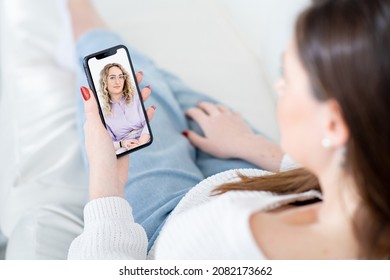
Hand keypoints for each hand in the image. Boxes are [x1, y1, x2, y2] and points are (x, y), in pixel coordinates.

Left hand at [82, 72, 153, 198]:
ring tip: (147, 89)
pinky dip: (145, 117)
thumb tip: (85, 89)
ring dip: (139, 100)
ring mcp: (120, 131)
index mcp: (97, 119)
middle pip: (121, 101)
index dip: (114, 83)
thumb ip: (92, 109)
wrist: (110, 177)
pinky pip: (139, 124)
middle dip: (130, 88)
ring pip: (132, 111)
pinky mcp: (129, 139)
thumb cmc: (100, 153)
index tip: (122, 70)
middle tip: (139, 75)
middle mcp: (109, 123)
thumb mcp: (95, 129)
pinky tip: (151, 110)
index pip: (107, 96)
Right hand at [185, 102, 255, 158]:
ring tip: (212, 107)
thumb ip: (194, 139)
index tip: (187, 113)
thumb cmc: (223, 147)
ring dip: (214, 106)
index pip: (195, 112)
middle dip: (201, 105)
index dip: (189, 112)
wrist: (243, 144)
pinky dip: (229, 111)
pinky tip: (229, 114)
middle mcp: (217, 115)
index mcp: (207, 122)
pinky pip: (232, 111)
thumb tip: (185, 132)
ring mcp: (228, 115)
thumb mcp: (205, 146)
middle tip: (198, 106)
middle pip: (207, 105)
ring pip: (220, 106)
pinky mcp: (238, 118)